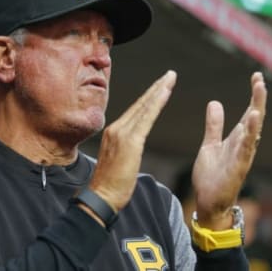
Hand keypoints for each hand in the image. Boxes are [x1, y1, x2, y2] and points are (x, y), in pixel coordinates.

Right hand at [89, 70, 176, 212]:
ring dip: (159, 91)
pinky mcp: (131, 141)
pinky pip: (146, 118)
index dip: (148, 97)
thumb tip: (132, 145)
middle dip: (156, 88)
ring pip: (144, 107)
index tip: (160, 85)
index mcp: (114, 132)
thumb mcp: (117, 161)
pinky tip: (165, 93)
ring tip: (170, 78)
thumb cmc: (110, 185)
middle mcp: (116, 128)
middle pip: (139, 104)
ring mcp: (122, 133)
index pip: (135, 110)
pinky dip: (156, 103)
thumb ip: (124, 148)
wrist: (101, 197)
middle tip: (170, 74)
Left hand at [192, 72, 266, 229]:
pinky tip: (252, 119)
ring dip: (256, 110)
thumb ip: (214, 125)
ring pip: (253, 130)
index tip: (256, 76)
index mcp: (237, 139)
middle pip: (254, 118)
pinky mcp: (238, 167)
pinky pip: (246, 148)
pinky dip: (250, 133)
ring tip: (259, 90)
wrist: (208, 201)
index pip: (248, 113)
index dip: (253, 96)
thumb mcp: (210, 144)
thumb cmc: (212, 175)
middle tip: (259, 79)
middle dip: (257, 98)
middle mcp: (243, 145)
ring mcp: (242, 156)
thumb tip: (215, 102)